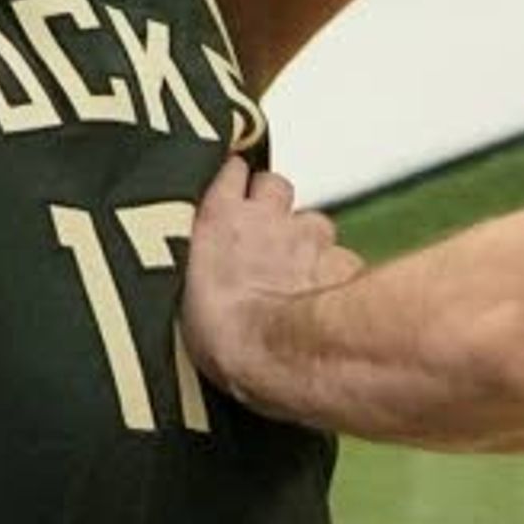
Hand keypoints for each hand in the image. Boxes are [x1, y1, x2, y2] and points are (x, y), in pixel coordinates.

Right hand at [180, 158, 360, 413]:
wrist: (276, 351)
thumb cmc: (224, 331)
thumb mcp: (182, 297)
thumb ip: (195, 269)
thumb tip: (196, 280)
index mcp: (221, 216)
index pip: (231, 172)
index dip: (235, 181)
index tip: (233, 189)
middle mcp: (268, 217)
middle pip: (274, 186)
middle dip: (272, 204)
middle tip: (261, 234)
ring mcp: (309, 238)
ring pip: (312, 222)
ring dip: (305, 240)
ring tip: (293, 273)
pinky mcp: (342, 262)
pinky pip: (341, 260)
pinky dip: (335, 274)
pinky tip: (324, 297)